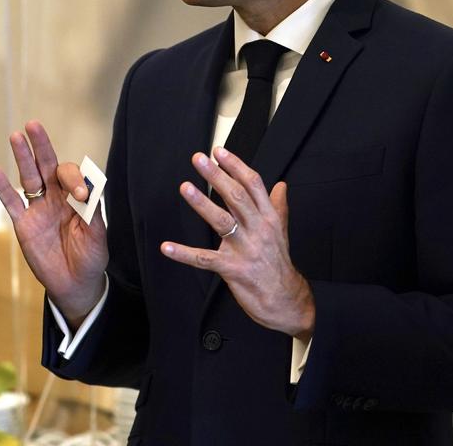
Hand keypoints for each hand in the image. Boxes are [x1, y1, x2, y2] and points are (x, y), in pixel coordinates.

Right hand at [0, 121, 107, 327]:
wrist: (75, 285)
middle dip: (41, 146)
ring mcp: (38, 209)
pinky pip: (11, 202)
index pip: (72, 176)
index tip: (81, 197)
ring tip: (15, 136)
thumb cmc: (90, 258)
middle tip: (33, 125)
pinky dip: (2, 187)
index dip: (75, 180)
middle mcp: (56, 198)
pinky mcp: (23, 224)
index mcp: (77, 198)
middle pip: (47, 166)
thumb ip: (92, 214)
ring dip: (22, 158)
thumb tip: (87, 191)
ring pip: (28, 178)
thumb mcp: (97, 237)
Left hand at [161, 147, 314, 339]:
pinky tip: (166, 247)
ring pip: (221, 221)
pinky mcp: (232, 269)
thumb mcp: (281, 232)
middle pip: (236, 196)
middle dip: (216, 176)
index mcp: (269, 218)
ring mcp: (245, 249)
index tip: (219, 151)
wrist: (286, 300)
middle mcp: (258, 229)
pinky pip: (204, 259)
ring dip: (201, 203)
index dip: (236, 166)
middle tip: (198, 159)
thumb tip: (281, 185)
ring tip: (185, 187)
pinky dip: (184, 254)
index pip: (253, 185)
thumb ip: (278, 206)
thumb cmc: (278, 263)